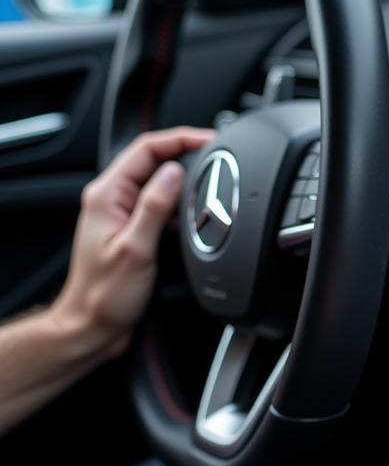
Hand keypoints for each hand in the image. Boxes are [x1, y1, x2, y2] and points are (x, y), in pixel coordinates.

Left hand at [51, 127, 214, 358]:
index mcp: (107, 195)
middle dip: (186, 155)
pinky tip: (192, 218)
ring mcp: (121, 214)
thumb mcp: (136, 248)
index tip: (208, 141)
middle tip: (217, 158)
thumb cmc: (106, 295)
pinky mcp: (132, 229)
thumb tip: (174, 173)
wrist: (93, 325)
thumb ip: (155, 206)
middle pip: (153, 160)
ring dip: (184, 182)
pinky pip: (159, 205)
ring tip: (209, 187)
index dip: (179, 139)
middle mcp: (111, 200)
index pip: (145, 149)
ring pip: (158, 183)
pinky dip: (180, 205)